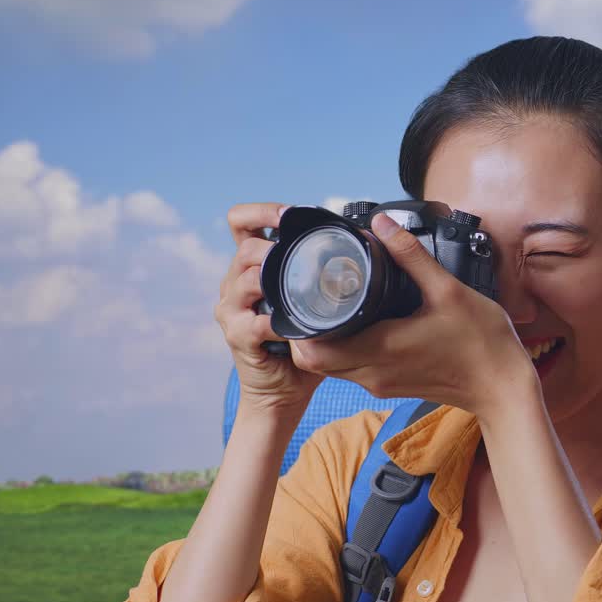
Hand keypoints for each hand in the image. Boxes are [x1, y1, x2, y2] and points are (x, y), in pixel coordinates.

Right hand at [215, 202, 324, 412]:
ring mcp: (232, 310)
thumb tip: (369, 248)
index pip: (241, 223)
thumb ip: (326, 276)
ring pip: (246, 278)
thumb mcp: (314, 301)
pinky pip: (256, 322)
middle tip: (304, 254)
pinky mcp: (238, 336)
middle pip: (245, 247)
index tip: (289, 215)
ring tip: (300, 287)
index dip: (261, 211)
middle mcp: (235, 283)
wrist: (283, 390)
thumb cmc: (302, 343)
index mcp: (252, 268)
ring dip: (275, 278)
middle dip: (274, 246)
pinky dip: (278, 323)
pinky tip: (296, 327)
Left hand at [289, 212, 536, 418]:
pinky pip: (352, 370)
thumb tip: (382, 223)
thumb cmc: (482, 343)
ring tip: (333, 305)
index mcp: (381, 349)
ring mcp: (381, 383)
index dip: (298, 325)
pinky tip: (360, 323)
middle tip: (312, 294)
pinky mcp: (391, 385)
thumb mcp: (447, 290)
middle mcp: (373, 373)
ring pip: (332, 367)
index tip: (304, 295)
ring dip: (324, 341)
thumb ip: (410, 254)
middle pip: (314, 360)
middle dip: (305, 329)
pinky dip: (345, 349)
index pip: (312, 351)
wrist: (502, 387)